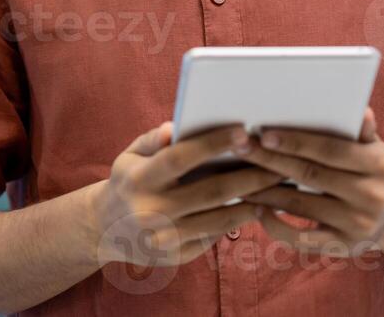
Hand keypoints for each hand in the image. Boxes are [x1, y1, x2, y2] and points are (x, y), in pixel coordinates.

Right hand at [90, 122, 280, 268]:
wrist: (105, 229)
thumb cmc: (127, 181)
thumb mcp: (130, 156)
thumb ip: (153, 140)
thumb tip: (176, 126)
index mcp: (138, 180)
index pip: (180, 158)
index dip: (212, 145)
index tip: (244, 132)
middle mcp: (150, 211)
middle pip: (210, 191)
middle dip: (249, 175)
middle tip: (278, 161)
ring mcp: (164, 238)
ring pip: (219, 218)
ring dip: (252, 201)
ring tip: (277, 184)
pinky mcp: (176, 257)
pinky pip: (214, 236)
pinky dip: (238, 221)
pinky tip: (257, 206)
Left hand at [237, 108, 383, 256]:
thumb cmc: (366, 168)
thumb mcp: (370, 146)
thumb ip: (359, 130)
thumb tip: (361, 111)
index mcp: (378, 163)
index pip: (331, 149)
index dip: (296, 142)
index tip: (264, 134)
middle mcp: (372, 195)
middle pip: (310, 174)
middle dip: (270, 161)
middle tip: (239, 149)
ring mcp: (358, 224)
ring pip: (300, 205)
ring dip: (264, 191)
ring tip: (237, 177)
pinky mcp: (343, 246)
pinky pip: (302, 238)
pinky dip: (276, 226)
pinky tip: (256, 209)